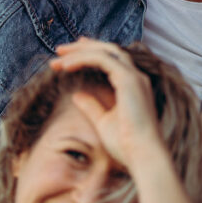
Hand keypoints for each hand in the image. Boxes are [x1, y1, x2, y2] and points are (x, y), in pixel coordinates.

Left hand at [51, 39, 163, 167]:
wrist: (143, 155)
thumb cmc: (126, 144)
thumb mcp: (103, 122)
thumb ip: (91, 106)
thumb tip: (76, 96)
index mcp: (132, 86)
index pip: (112, 59)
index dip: (91, 52)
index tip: (71, 53)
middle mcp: (136, 77)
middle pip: (108, 50)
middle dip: (83, 47)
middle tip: (60, 50)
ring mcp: (134, 77)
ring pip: (105, 51)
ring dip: (80, 51)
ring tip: (58, 55)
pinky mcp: (128, 80)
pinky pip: (102, 60)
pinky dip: (83, 58)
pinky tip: (66, 65)